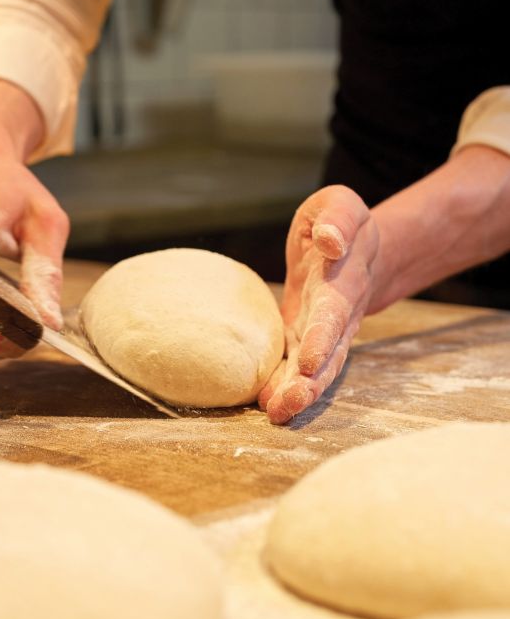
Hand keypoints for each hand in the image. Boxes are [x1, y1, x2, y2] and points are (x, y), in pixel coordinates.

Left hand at [259, 185, 379, 422]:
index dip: (323, 337)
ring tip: (276, 414)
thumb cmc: (338, 223)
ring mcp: (325, 332)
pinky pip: (300, 368)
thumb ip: (336, 218)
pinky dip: (286, 386)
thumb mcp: (339, 204)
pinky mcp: (307, 339)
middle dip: (309, 381)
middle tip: (287, 405)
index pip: (333, 312)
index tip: (309, 361)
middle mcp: (337, 314)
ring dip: (299, 393)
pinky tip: (267, 404)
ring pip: (318, 370)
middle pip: (328, 353)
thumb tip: (330, 240)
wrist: (351, 249)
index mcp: (343, 280)